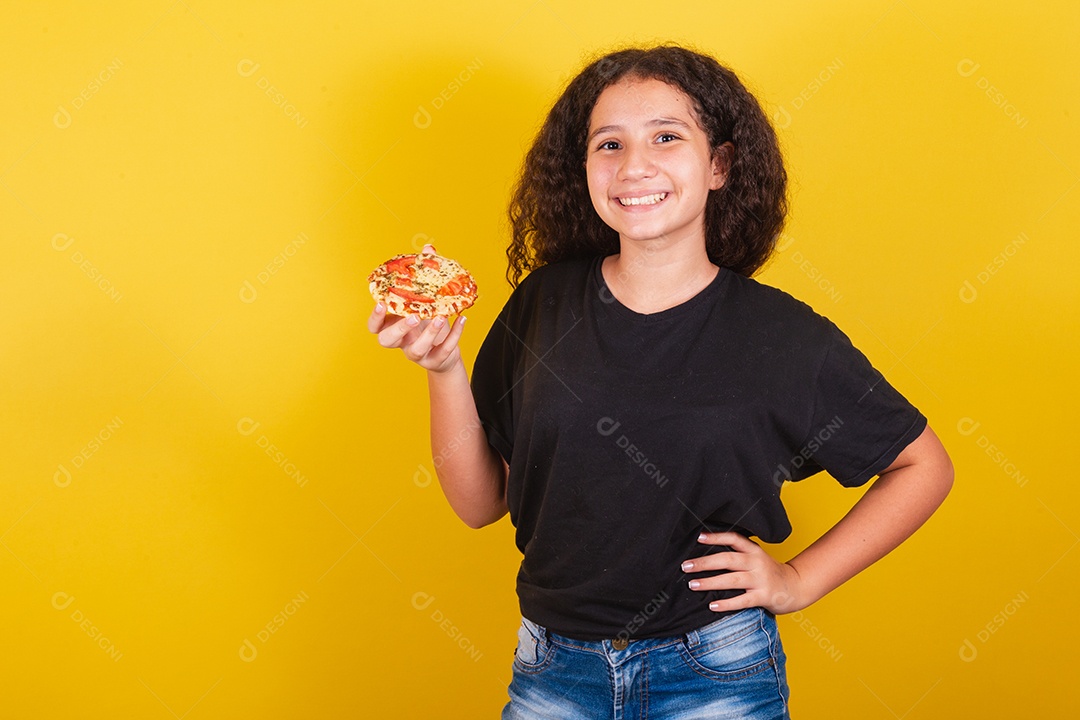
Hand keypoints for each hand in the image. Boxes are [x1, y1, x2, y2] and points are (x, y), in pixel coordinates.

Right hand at [368, 243, 466, 373]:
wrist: (444, 354)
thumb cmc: (430, 322)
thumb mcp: (425, 300)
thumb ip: (423, 276)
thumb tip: (428, 249)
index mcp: (392, 326)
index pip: (374, 326)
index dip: (376, 317)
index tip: (382, 303)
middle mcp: (401, 342)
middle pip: (387, 341)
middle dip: (399, 328)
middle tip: (414, 316)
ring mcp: (416, 354)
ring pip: (416, 350)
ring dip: (429, 333)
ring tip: (441, 316)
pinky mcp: (434, 361)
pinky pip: (442, 350)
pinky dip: (453, 335)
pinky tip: (461, 319)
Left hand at [681, 531, 809, 614]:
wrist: (796, 587)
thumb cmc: (770, 573)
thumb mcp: (757, 558)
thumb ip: (739, 555)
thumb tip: (708, 555)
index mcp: (754, 551)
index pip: (734, 539)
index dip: (716, 537)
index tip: (698, 538)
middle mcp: (757, 562)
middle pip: (727, 559)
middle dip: (705, 562)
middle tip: (686, 566)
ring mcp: (761, 580)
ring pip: (732, 580)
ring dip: (710, 582)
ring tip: (693, 584)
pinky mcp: (764, 596)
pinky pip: (742, 600)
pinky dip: (727, 604)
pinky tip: (712, 605)